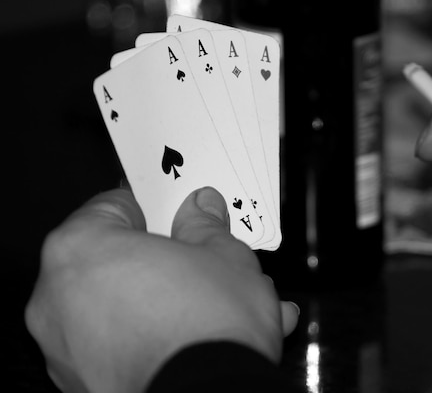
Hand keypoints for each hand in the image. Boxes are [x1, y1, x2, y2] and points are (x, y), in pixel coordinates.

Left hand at [25, 186, 298, 392]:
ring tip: (222, 305)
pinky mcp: (87, 384)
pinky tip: (204, 338)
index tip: (179, 212)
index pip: (113, 206)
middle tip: (202, 259)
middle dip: (166, 260)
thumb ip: (205, 224)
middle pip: (117, 261)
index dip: (156, 206)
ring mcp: (68, 349)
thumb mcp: (223, 254)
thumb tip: (202, 210)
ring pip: (125, 307)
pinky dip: (159, 337)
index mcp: (81, 250)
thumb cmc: (209, 325)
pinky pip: (124, 345)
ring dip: (170, 301)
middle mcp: (59, 299)